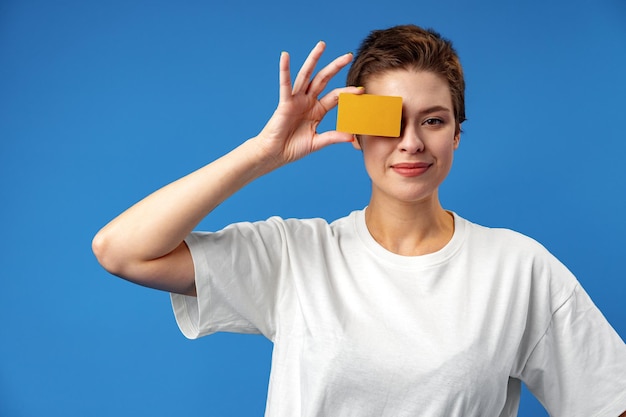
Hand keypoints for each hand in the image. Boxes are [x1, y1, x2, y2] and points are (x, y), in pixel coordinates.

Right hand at [255, 41, 363, 165]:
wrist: (276, 154)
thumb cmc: (293, 148)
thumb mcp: (318, 142)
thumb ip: (334, 137)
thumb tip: (352, 137)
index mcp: (317, 110)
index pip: (336, 97)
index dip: (348, 93)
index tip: (361, 90)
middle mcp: (308, 101)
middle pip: (323, 79)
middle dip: (335, 67)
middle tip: (348, 55)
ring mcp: (296, 100)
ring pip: (306, 76)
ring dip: (313, 59)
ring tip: (321, 45)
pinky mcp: (285, 103)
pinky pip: (285, 85)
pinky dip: (284, 70)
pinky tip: (285, 56)